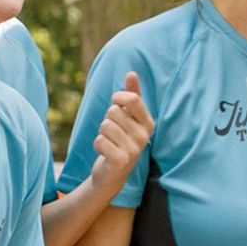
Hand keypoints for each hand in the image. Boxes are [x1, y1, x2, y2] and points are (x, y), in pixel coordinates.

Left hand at [88, 72, 153, 187]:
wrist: (113, 173)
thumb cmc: (120, 139)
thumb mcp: (128, 117)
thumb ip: (132, 95)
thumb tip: (132, 73)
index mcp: (148, 123)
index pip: (131, 98)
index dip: (117, 98)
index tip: (116, 105)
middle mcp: (144, 136)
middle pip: (113, 111)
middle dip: (107, 119)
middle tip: (113, 132)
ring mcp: (134, 149)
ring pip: (104, 125)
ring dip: (102, 133)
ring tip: (110, 142)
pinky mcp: (121, 160)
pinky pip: (99, 140)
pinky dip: (97, 145)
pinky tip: (105, 152)